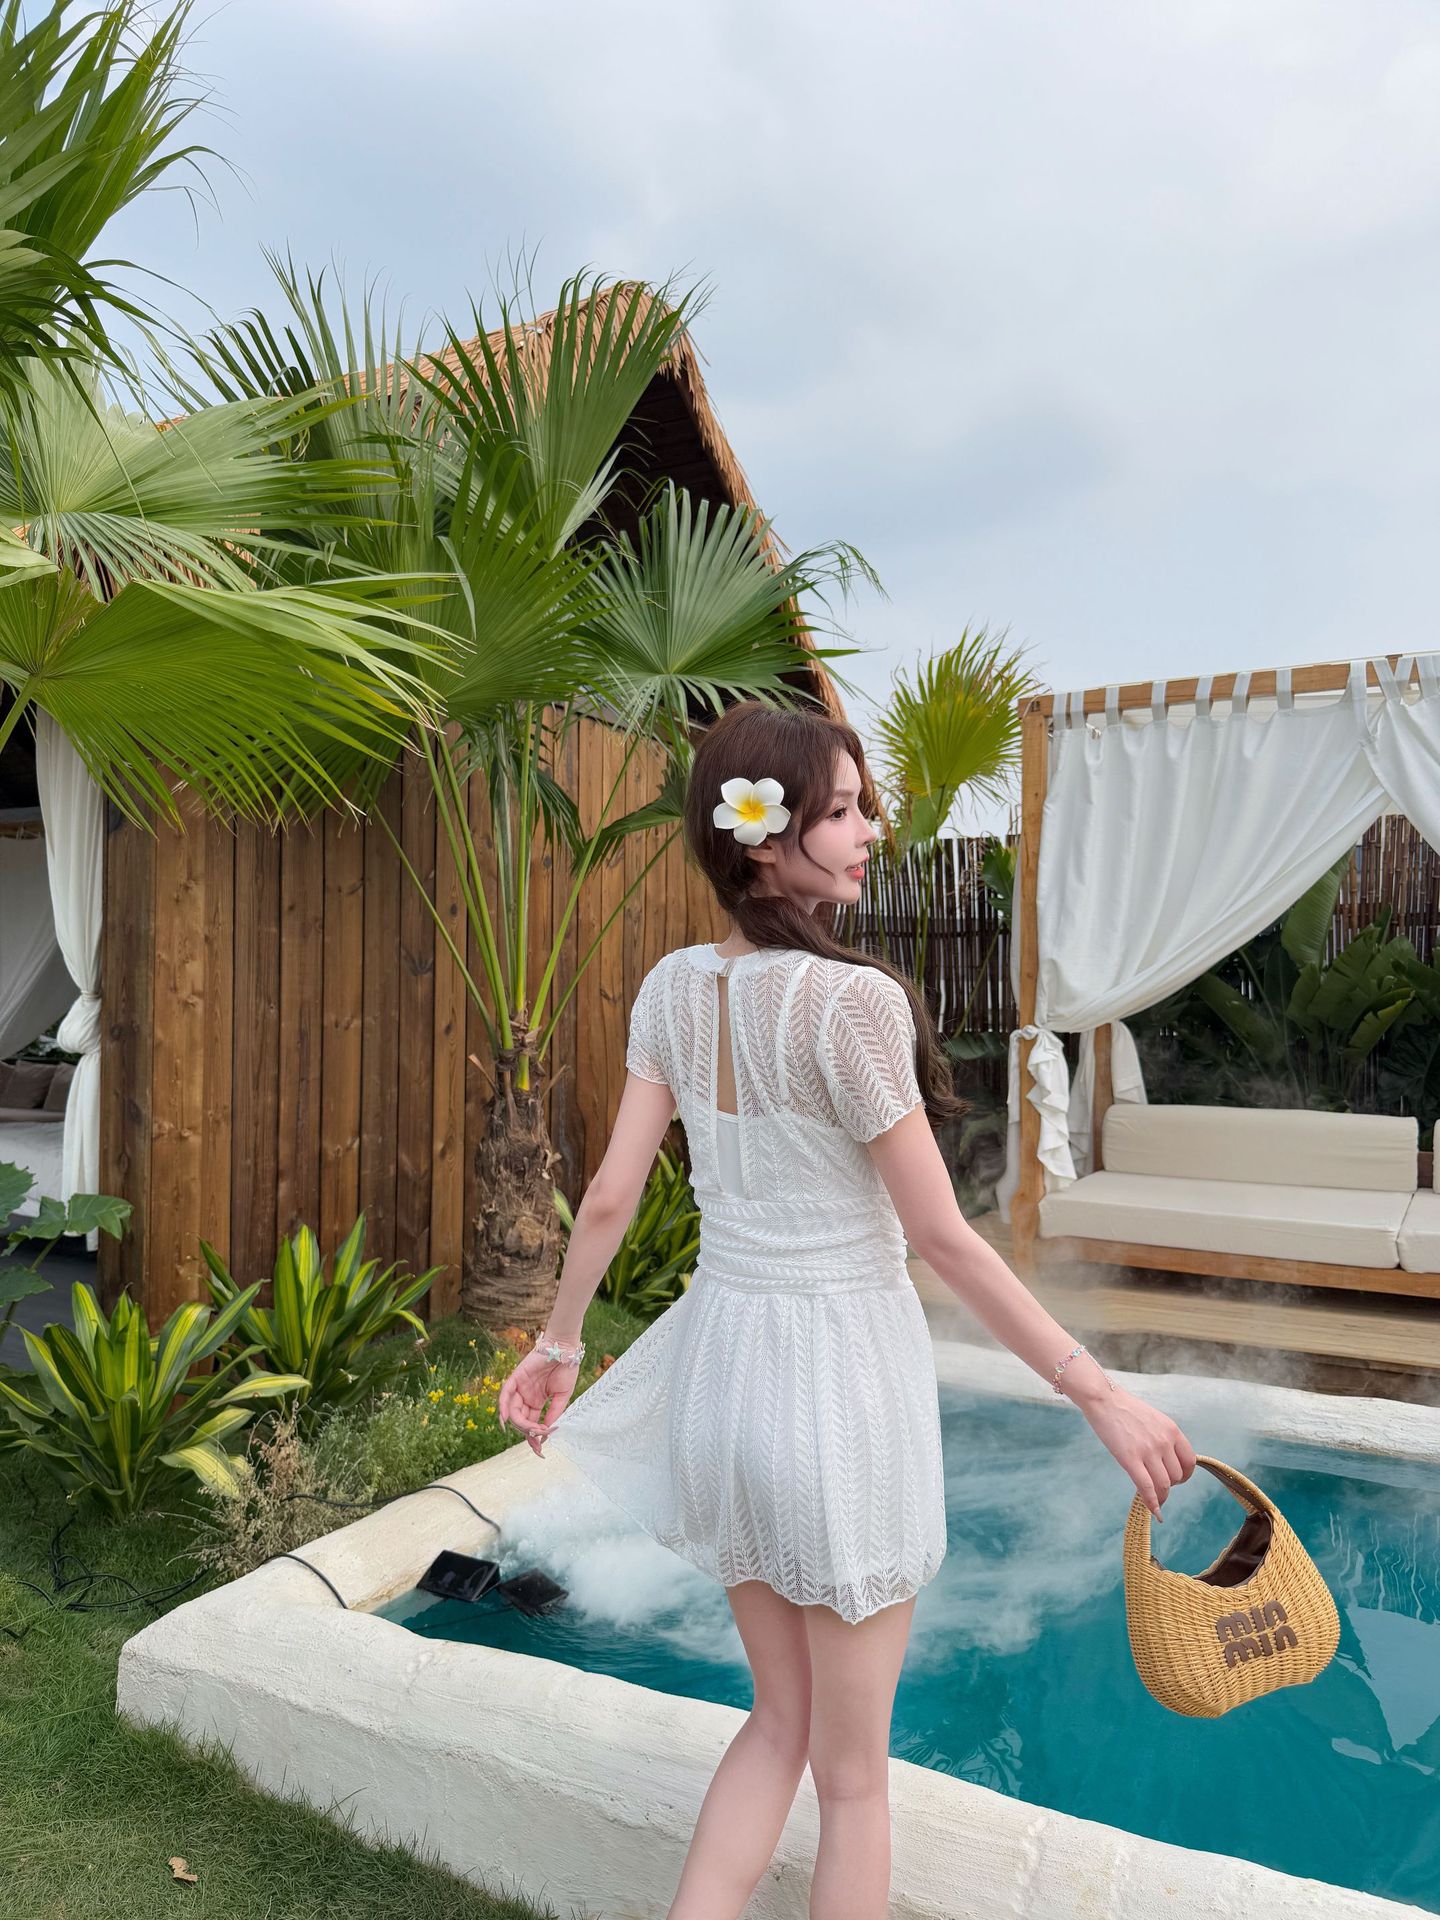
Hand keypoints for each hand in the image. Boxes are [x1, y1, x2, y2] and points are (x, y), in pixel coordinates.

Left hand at [496, 1348, 578, 1457]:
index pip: (530, 1423)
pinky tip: (504, 1419)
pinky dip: (502, 1406)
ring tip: (533, 1430)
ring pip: (512, 1411)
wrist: (566, 1349)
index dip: (534, 1436)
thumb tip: (547, 1431)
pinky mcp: (516, 1377)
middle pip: (521, 1420)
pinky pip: (505, 1394)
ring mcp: (520, 1388)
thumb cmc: (566, 1370)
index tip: (540, 1449)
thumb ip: (554, 1413)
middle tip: (537, 1443)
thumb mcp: (562, 1396)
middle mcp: (526, 1397)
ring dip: (521, 1424)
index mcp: (536, 1401)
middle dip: (528, 1434)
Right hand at [1077, 1383, 1196, 1521]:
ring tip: (1156, 1500)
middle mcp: (1164, 1441)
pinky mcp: (1130, 1459)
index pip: (1189, 1461)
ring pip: (1164, 1485)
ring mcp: (1148, 1451)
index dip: (1185, 1475)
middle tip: (1159, 1486)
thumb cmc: (1125, 1408)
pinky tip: (1154, 1512)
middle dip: (1170, 1485)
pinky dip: (1152, 1503)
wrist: (1103, 1399)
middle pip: (1177, 1476)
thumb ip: (1164, 1438)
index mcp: (1172, 1430)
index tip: (1176, 1480)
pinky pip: (1147, 1487)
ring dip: (1162, 1496)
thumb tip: (1167, 1462)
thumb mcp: (1153, 1419)